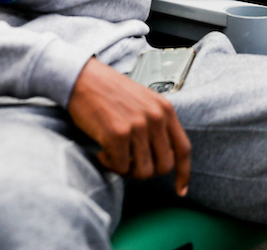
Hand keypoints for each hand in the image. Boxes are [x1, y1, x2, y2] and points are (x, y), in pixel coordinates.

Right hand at [68, 58, 191, 194]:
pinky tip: (102, 151)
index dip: (183, 173)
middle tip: (128, 164)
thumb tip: (162, 157)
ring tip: (113, 155)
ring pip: (142, 171)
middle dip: (146, 172)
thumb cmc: (110, 92)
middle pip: (164, 166)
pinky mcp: (118, 134)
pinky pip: (120, 167)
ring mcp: (138, 126)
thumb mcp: (144, 102)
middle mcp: (156, 118)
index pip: (183, 149)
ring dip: (126, 169)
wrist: (83, 78)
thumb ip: (157, 124)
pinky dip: (109, 165)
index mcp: (165, 110)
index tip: (181, 190)